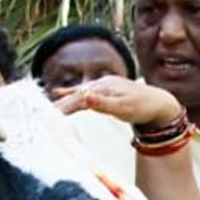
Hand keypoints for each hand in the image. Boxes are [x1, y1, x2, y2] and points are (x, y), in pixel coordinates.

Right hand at [53, 76, 181, 127]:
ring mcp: (101, 85)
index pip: (78, 98)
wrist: (158, 102)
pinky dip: (70, 94)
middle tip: (41, 115)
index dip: (62, 107)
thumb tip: (85, 98)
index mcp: (103, 87)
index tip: (49, 115)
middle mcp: (100, 83)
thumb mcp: (124, 107)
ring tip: (45, 107)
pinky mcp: (103, 90)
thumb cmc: (142, 107)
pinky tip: (59, 93)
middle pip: (74, 95)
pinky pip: (82, 92)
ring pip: (76, 93)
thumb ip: (103, 104)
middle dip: (58, 104)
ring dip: (61, 100)